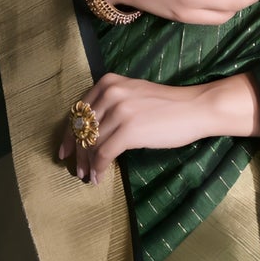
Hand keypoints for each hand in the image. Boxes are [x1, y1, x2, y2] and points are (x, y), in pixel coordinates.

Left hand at [56, 70, 259, 184]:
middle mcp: (110, 93)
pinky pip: (103, 154)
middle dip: (77, 152)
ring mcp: (119, 111)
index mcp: (108, 82)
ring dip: (87, 163)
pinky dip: (98, 168)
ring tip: (88, 176)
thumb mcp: (133, 95)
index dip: (68, 134)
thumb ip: (111, 105)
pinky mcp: (129, 130)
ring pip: (91, 143)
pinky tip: (99, 177)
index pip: (78, 111)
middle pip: (82, 128)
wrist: (195, 108)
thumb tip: (90, 131)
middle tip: (77, 169)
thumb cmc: (167, 105)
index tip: (65, 151)